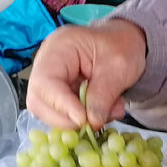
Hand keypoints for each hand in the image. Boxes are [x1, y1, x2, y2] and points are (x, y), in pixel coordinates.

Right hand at [25, 19, 145, 129]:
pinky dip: (80, 119)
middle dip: (65, 118)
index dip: (62, 106)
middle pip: (38, 100)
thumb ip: (103, 96)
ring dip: (74, 121)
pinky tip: (101, 112)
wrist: (128, 42)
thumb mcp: (118, 68)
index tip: (83, 120)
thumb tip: (91, 123)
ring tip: (104, 114)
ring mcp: (50, 78)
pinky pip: (60, 113)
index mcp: (58, 48)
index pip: (45, 82)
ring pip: (47, 111)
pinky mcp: (59, 92)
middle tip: (92, 124)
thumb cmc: (122, 46)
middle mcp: (47, 63)